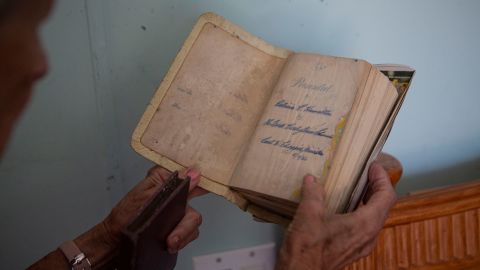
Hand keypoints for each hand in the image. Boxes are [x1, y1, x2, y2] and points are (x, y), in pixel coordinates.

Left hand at [103, 166, 206, 252]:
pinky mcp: (177, 227)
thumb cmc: (125, 216)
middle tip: (174, 237)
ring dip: (183, 234)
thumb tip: (193, 172)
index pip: (189, 174)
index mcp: (165, 180)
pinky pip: (190, 233)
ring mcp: (177, 212)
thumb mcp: (143, 195)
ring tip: (169, 243)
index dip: (202, 178)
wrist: (116, 240)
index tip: (206, 185)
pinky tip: (171, 244)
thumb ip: (168, 183)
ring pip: (193, 221)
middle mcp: (174, 194)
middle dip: (187, 223)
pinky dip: (182, 240)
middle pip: (195, 204)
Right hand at [276, 162, 396, 269]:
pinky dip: (361, 213)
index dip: (382, 178)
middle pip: (383, 207)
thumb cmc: (307, 248)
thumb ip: (314, 193)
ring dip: (370, 201)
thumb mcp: (308, 214)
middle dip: (377, 187)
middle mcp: (369, 235)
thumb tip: (312, 179)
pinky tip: (345, 208)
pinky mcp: (352, 251)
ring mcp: (362, 246)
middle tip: (366, 173)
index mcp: (365, 224)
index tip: (373, 166)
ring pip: (375, 218)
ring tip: (357, 187)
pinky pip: (365, 228)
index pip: (386, 196)